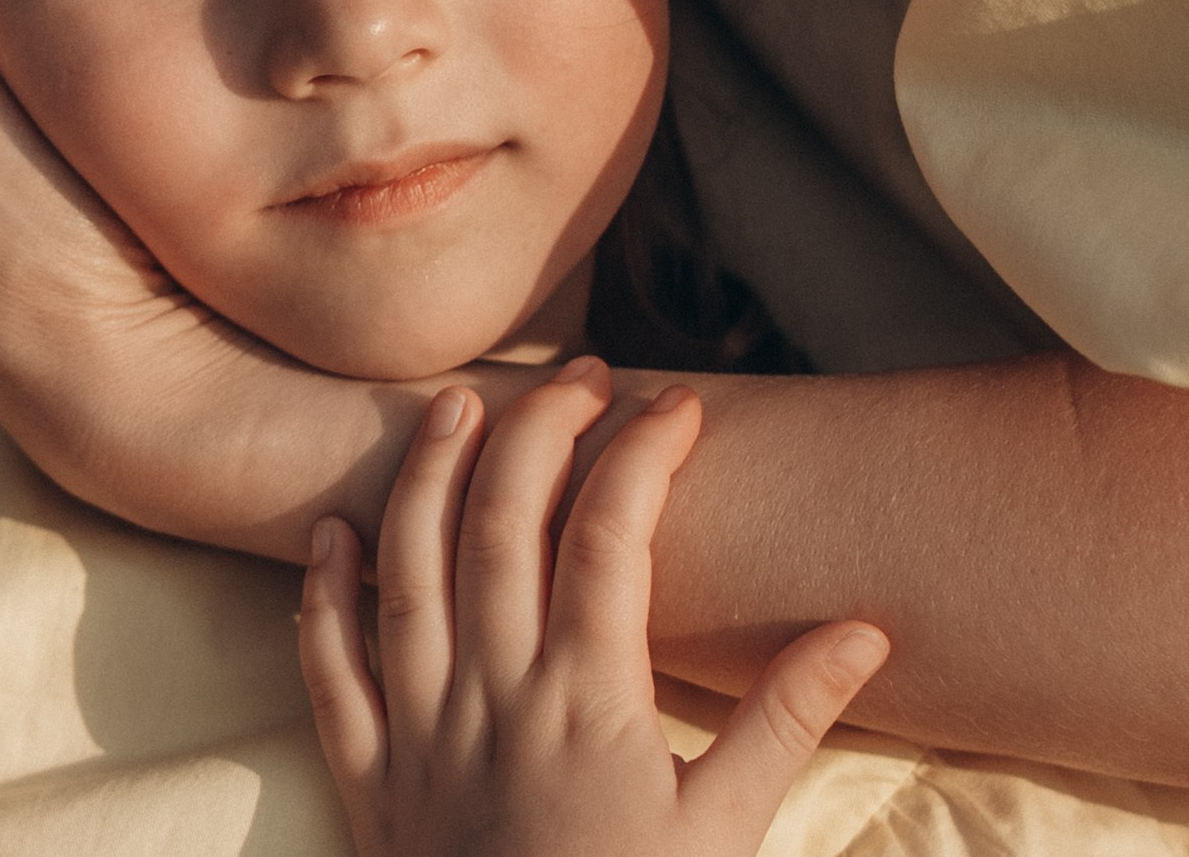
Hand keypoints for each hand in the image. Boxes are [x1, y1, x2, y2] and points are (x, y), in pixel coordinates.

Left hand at [299, 366, 888, 856]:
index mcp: (588, 703)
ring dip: (427, 475)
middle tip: (579, 376)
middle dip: (538, 429)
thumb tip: (863, 627)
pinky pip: (329, 671)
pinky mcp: (369, 781)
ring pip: (407, 570)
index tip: (679, 405)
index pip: (610, 535)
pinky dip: (324, 596)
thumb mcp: (728, 834)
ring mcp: (421, 734)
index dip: (644, 453)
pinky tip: (332, 533)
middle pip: (501, 523)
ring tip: (455, 403)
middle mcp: (494, 698)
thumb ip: (786, 723)